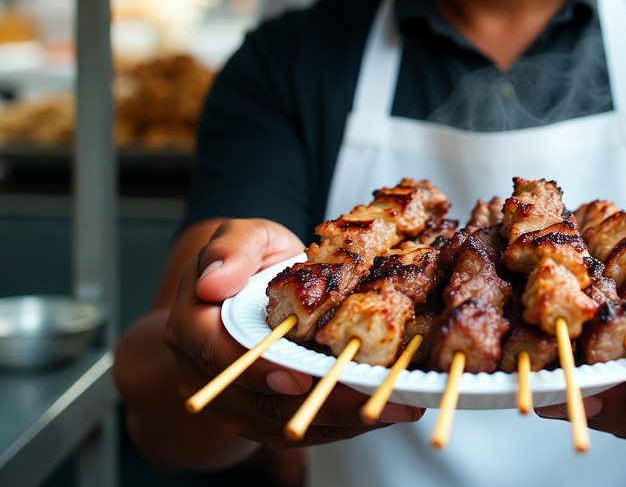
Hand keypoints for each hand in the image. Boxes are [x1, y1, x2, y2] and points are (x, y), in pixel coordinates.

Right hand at [164, 218, 422, 448]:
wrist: (250, 283)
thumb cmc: (250, 258)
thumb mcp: (243, 236)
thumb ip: (230, 250)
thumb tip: (214, 282)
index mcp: (193, 328)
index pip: (220, 357)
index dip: (260, 371)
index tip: (300, 376)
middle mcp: (206, 375)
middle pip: (259, 404)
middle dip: (318, 405)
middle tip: (370, 398)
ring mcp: (234, 401)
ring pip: (283, 425)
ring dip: (339, 420)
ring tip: (392, 405)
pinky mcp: (263, 416)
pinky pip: (298, 428)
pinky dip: (342, 422)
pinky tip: (382, 408)